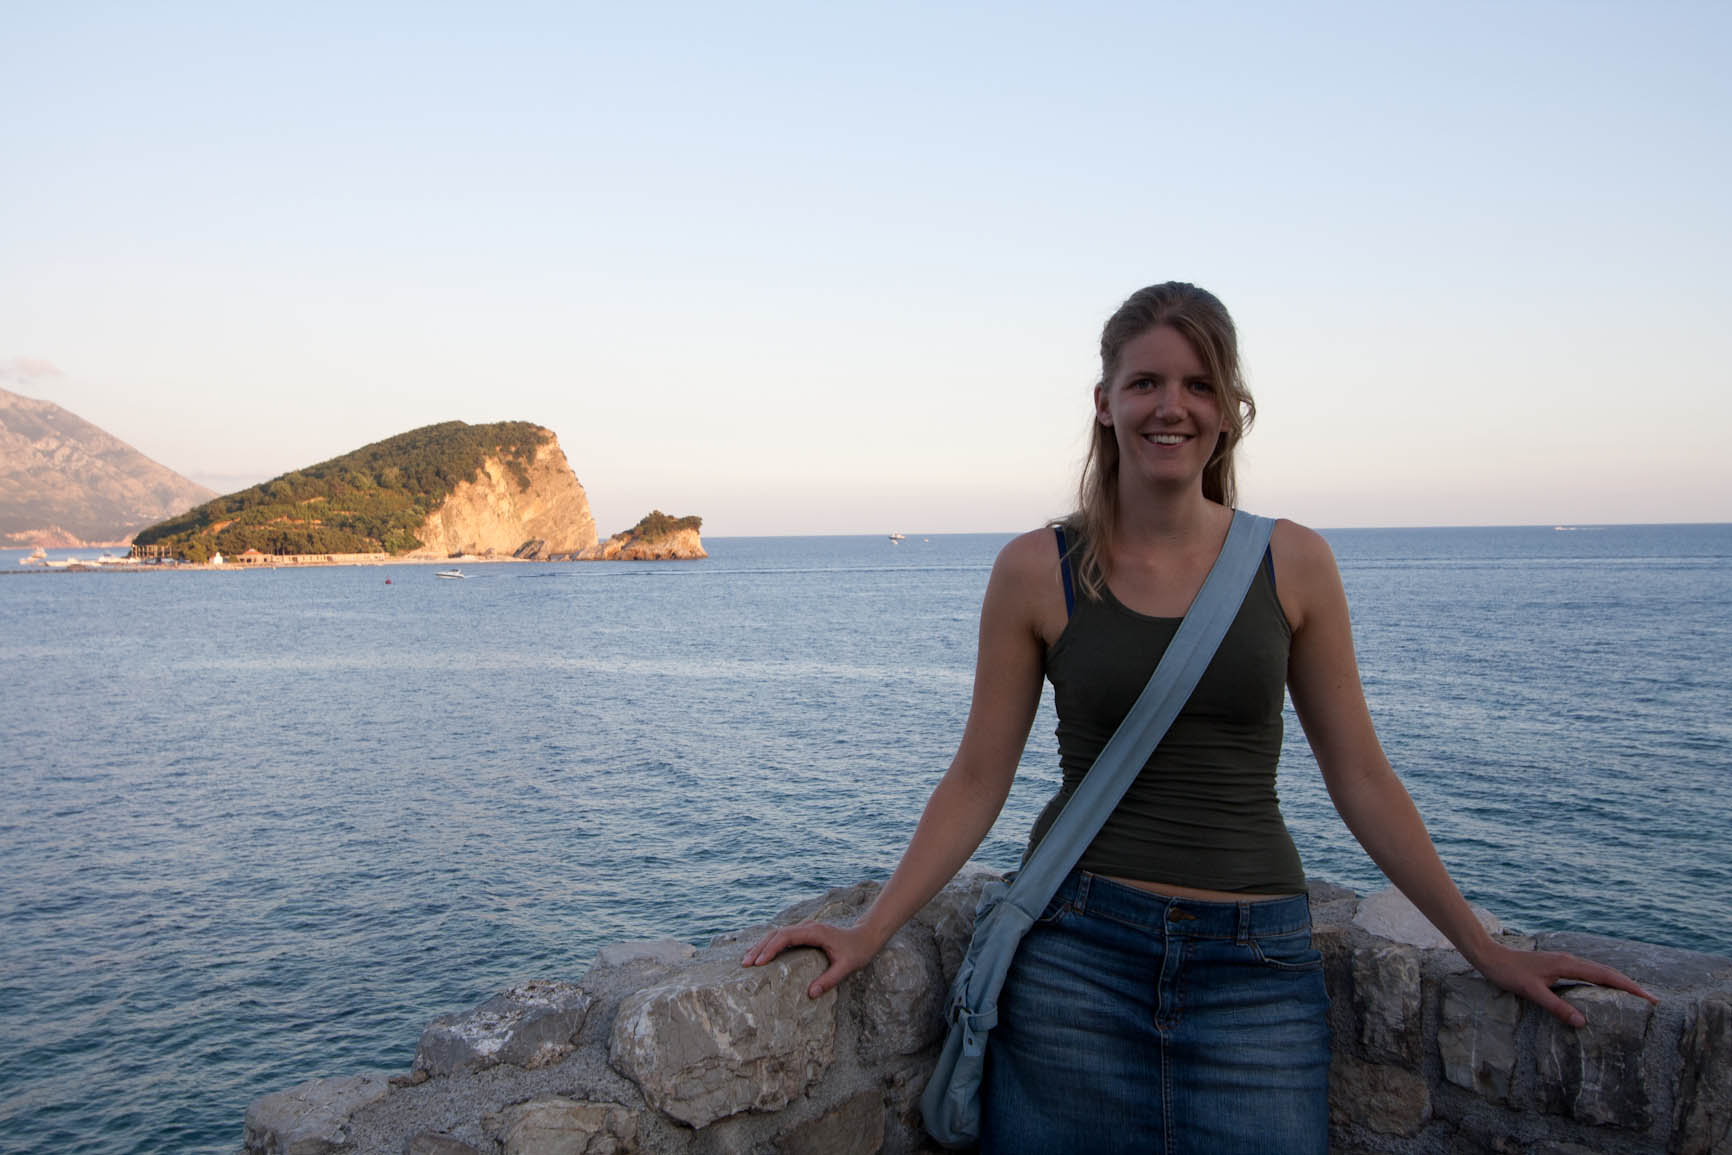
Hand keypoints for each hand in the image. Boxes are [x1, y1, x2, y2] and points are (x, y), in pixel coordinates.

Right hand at [741, 920, 881, 998]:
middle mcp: (807, 927)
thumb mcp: (847, 967)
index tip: (760, 962)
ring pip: (777, 933)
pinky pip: (782, 937)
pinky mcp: (804, 933)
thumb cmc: (858, 950)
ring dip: (762, 945)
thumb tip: (811, 994)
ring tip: (747, 960)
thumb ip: (829, 980)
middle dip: (760, 947)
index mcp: (815, 932)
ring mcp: (805, 929)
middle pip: (777, 933)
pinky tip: (761, 955)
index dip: (771, 948)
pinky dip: (769, 944)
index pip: (786, 936)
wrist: (866, 936)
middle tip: (745, 964)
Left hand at [1472, 941, 1657, 1027]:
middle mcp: (1570, 960)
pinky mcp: (1557, 965)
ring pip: (1598, 971)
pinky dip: (1602, 981)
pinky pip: (1587, 973)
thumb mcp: (1532, 992)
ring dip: (1617, 982)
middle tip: (1652, 1001)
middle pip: (1607, 972)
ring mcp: (1564, 961)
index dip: (1630, 987)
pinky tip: (1603, 990)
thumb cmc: (1508, 974)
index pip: (1606, 976)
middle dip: (1631, 986)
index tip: (1650, 998)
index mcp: (1568, 965)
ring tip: (1635, 997)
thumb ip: (1557, 1007)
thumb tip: (1583, 1023)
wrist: (1490, 956)